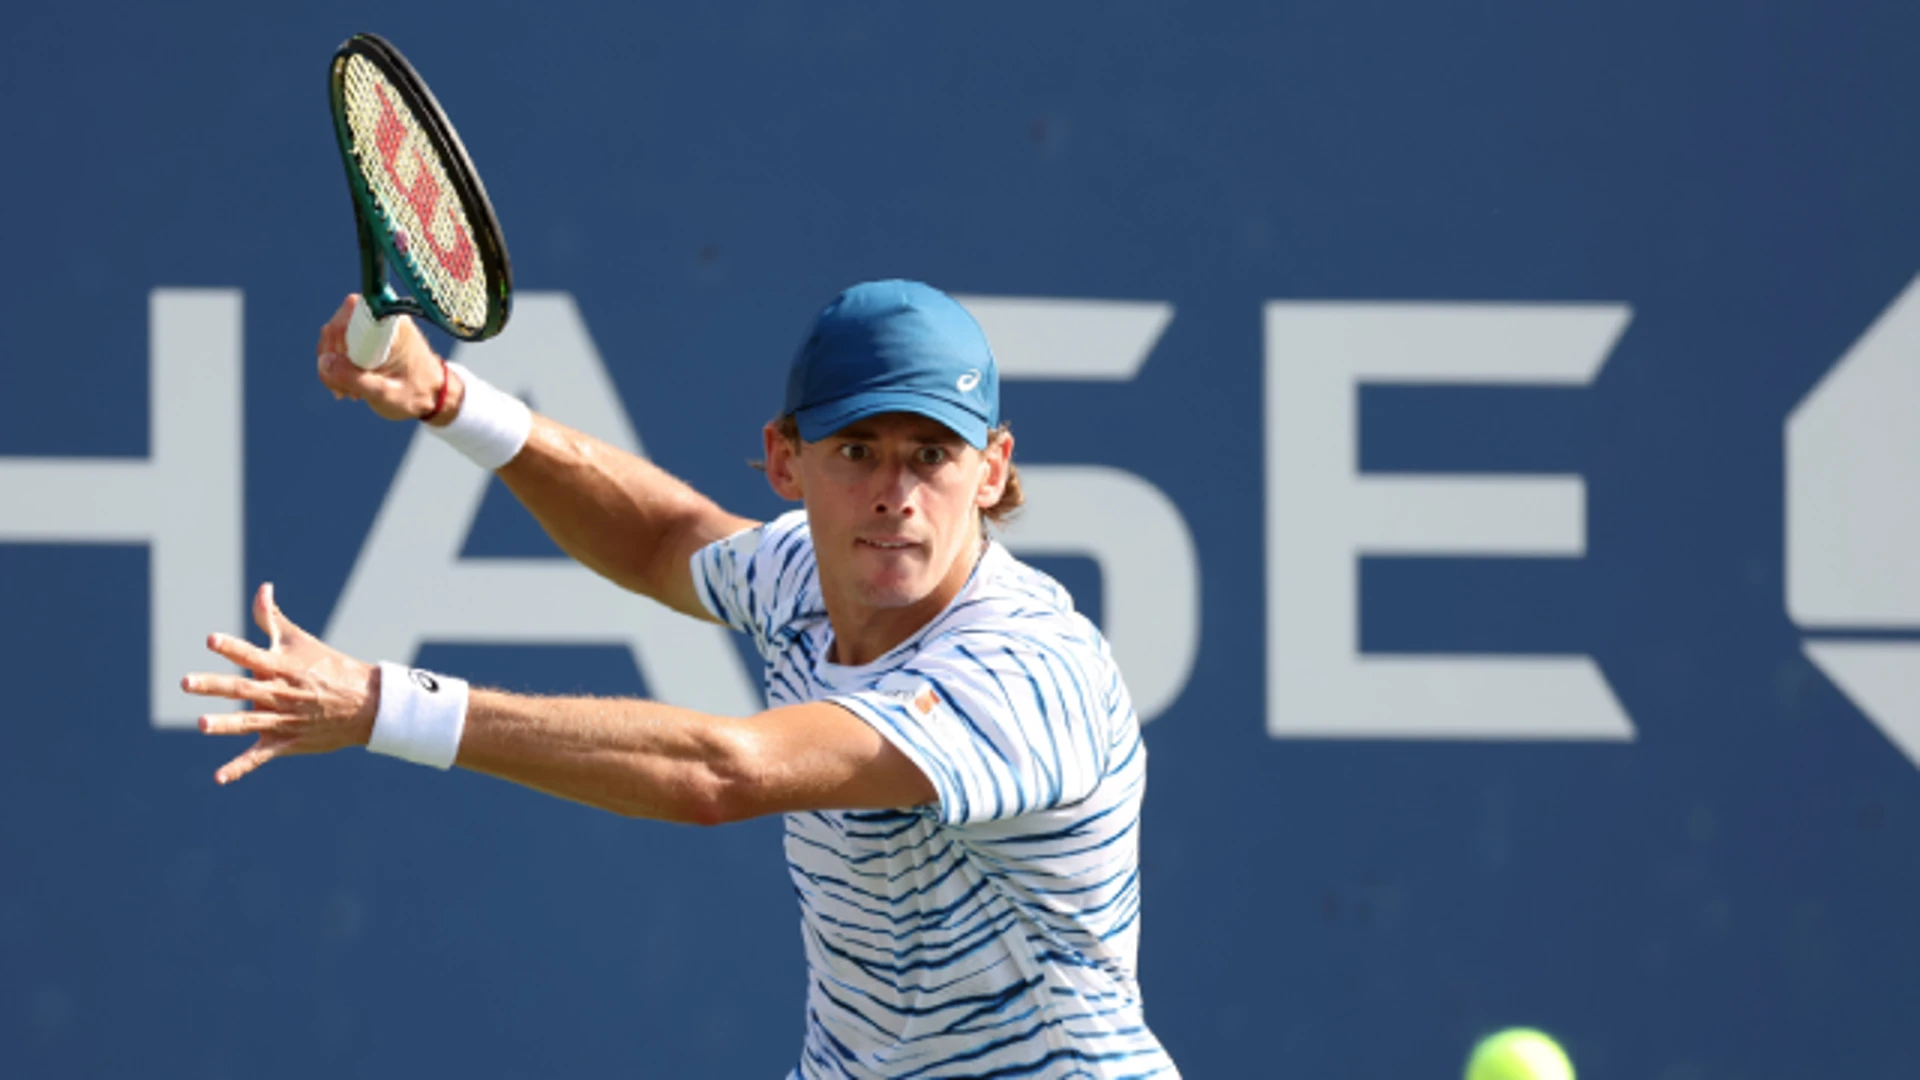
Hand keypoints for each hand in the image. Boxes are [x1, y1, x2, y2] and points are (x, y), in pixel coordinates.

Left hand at [184, 582, 380, 784]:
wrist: (366, 705)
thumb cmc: (328, 668)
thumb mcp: (301, 641)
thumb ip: (272, 618)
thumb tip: (262, 587)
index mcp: (283, 668)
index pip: (253, 655)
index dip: (232, 647)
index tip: (211, 640)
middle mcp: (281, 694)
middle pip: (243, 689)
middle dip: (215, 685)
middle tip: (187, 682)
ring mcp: (284, 721)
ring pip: (250, 723)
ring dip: (226, 724)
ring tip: (202, 724)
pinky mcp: (287, 743)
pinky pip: (260, 757)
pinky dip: (240, 768)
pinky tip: (218, 777)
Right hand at [314, 294, 460, 421]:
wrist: (434, 395)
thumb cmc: (415, 393)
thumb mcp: (384, 393)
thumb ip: (352, 378)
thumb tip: (324, 362)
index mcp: (393, 326)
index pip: (351, 310)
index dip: (337, 339)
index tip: (341, 368)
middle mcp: (383, 318)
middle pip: (337, 325)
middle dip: (331, 358)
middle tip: (340, 388)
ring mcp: (375, 326)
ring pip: (335, 335)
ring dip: (334, 364)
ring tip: (348, 391)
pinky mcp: (370, 335)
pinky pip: (341, 343)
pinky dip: (339, 364)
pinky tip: (348, 385)